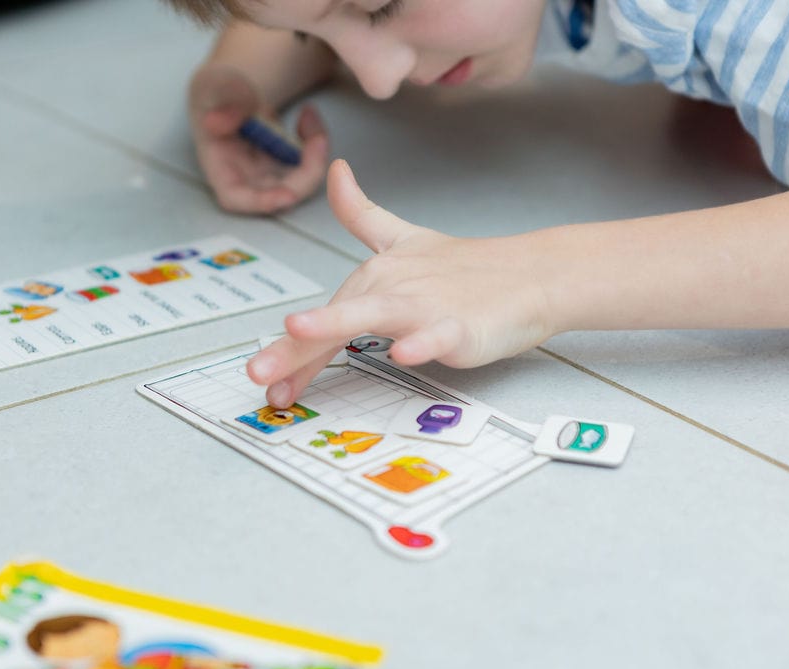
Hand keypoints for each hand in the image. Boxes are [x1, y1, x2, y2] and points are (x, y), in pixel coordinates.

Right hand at [188, 63, 328, 213]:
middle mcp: (246, 178)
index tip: (289, 196)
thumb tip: (217, 121)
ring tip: (309, 116)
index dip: (261, 202)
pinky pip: (310, 164)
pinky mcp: (285, 165)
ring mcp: (268, 174)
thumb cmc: (217, 92)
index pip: (235, 197)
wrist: (232, 93)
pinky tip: (308, 116)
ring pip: (302, 182)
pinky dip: (316, 141)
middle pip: (281, 194)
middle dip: (308, 173)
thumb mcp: (216, 85)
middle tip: (319, 139)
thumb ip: (223, 99)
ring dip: (316, 156)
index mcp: (219, 166)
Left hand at [247, 159, 560, 406]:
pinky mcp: (460, 324)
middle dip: (292, 349)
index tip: (262, 378)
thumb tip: (335, 170)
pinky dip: (422, 342)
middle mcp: (392, 287)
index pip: (323, 316)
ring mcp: (426, 304)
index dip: (290, 348)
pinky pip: (437, 334)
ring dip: (333, 322)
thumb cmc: (467, 268)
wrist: (530, 274)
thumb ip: (362, 213)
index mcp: (375, 276)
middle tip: (257, 374)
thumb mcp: (405, 239)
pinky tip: (403, 352)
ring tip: (299, 330)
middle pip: (334, 318)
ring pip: (373, 314)